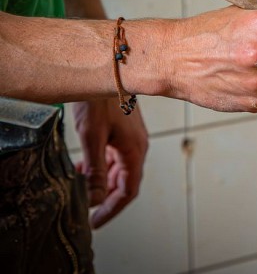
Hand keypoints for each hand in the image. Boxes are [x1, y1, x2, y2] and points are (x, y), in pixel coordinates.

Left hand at [72, 97, 148, 227]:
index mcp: (135, 151)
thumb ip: (95, 171)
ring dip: (103, 183)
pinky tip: (84, 169)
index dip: (112, 209)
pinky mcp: (123, 133)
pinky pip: (115, 158)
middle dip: (107, 198)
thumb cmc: (100, 101)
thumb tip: (95, 198)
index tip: (96, 221)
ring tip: (82, 191)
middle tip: (87, 212)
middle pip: (125, 182)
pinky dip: (101, 168)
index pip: (128, 191)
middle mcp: (137, 147)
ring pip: (119, 171)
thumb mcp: (93, 139)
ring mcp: (131, 139)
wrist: (109, 71)